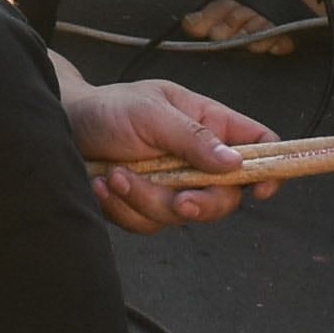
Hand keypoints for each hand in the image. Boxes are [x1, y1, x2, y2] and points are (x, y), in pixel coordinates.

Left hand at [59, 73, 277, 232]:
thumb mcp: (151, 113)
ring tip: (115, 175)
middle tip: (177, 200)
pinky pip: (149, 225)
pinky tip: (104, 186)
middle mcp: (197, 158)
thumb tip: (236, 163)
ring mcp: (172, 185)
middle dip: (199, 203)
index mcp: (209, 124)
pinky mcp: (145, 206)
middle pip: (225, 197)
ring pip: (181, 215)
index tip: (260, 190)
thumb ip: (193, 138)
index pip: (258, 144)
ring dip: (145, 200)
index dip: (270, 167)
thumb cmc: (109, 108)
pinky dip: (124, 209)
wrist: (63, 125)